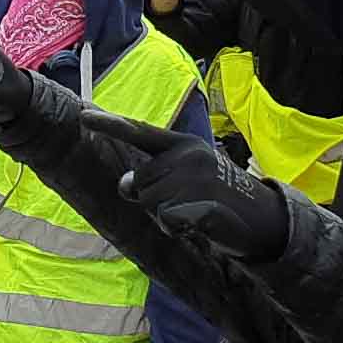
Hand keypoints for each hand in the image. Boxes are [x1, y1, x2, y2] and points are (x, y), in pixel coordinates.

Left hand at [78, 108, 289, 259]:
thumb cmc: (214, 196)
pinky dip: (176, 228)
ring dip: (163, 216)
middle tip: (182, 202)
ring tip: (191, 212)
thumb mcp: (182, 179)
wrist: (260, 217)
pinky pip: (167, 221)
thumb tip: (125, 184)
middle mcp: (188, 155)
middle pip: (139, 183)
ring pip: (150, 204)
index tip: (82, 114)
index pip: (139, 132)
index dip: (110, 123)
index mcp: (182, 144)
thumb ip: (150, 177)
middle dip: (151, 200)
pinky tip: (195, 225)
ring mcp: (197, 179)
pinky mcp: (204, 203)